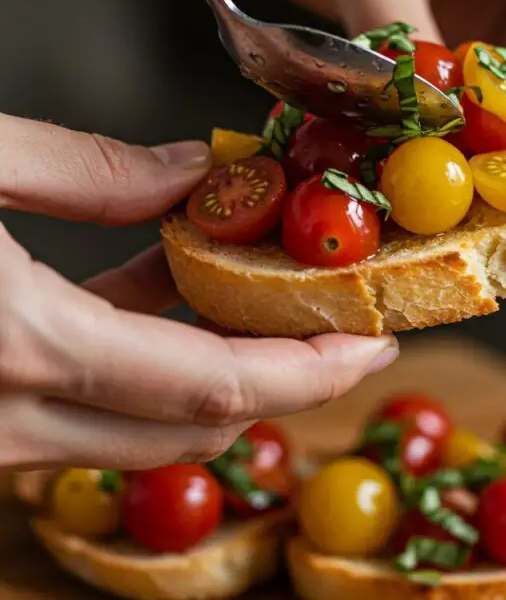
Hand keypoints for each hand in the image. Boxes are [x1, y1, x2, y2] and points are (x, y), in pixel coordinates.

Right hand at [0, 114, 397, 469]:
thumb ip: (83, 173)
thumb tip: (188, 173)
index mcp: (23, 345)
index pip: (213, 384)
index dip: (311, 371)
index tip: (375, 344)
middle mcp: (11, 419)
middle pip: (192, 424)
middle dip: (282, 377)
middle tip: (340, 323)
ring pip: (139, 427)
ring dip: (210, 364)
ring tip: (259, 288)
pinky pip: (82, 409)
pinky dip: (135, 360)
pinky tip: (151, 287)